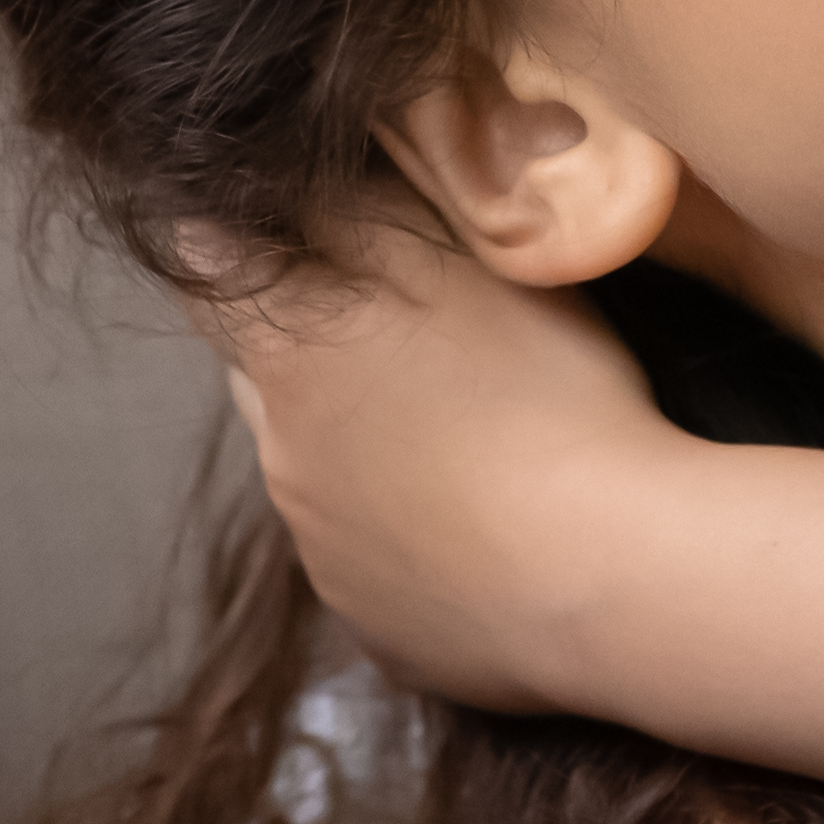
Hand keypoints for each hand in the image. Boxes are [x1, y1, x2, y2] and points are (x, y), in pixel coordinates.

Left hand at [208, 247, 679, 711]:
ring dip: (373, 459)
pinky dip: (421, 548)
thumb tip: (263, 186)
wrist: (611, 579)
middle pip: (270, 389)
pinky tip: (498, 532)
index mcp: (291, 364)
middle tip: (413, 339)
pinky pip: (387, 575)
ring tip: (481, 446)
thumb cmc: (549, 396)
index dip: (239, 243)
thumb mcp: (461, 260)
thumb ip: (351, 212)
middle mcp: (285, 468)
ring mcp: (331, 566)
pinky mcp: (385, 638)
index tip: (273, 228)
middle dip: (315, 359)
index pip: (212, 276)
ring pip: (328, 487)